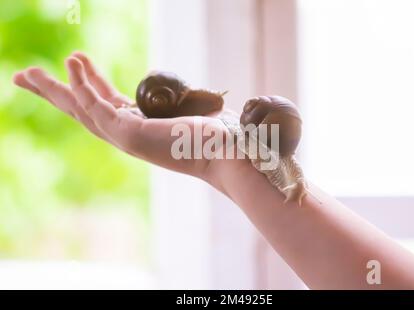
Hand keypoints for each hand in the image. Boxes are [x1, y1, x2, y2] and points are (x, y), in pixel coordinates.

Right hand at [12, 52, 236, 185]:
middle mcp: (128, 136)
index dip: (86, 84)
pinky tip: (71, 63)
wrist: (232, 153)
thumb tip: (176, 89)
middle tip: (26, 76)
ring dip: (54, 90)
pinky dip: (83, 85)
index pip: (103, 105)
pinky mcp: (131, 134)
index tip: (76, 62)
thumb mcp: (187, 110)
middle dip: (53, 93)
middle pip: (81, 112)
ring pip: (80, 111)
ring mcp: (127, 138)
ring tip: (27, 73)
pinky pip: (98, 105)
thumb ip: (172, 103)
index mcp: (139, 129)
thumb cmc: (218, 135)